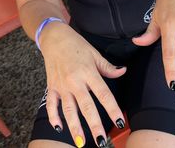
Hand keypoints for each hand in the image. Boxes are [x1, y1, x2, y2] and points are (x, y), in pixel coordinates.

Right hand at [39, 23, 125, 146]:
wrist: (54, 38)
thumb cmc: (76, 44)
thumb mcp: (94, 53)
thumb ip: (108, 66)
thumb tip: (122, 71)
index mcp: (88, 72)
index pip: (103, 93)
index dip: (112, 108)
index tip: (119, 121)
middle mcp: (75, 81)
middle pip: (86, 106)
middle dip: (94, 125)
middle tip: (102, 141)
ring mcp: (62, 85)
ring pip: (68, 109)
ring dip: (74, 127)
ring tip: (80, 142)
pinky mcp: (51, 86)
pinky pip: (51, 104)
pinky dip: (53, 116)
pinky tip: (58, 128)